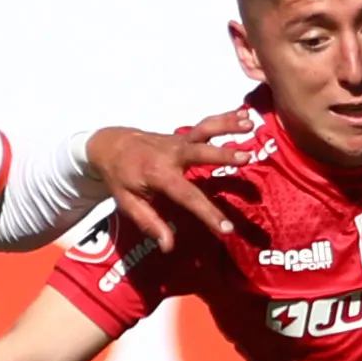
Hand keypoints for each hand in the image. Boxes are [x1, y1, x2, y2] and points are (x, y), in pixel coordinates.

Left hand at [87, 112, 259, 250]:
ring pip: (205, 130)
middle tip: (246, 159)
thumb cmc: (120, 177)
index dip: (207, 213)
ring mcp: (179, 141)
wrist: (110, 145)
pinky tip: (245, 115)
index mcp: (158, 174)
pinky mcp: (184, 135)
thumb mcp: (128, 203)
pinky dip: (225, 118)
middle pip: (200, 153)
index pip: (187, 195)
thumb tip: (168, 245)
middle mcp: (171, 153)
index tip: (227, 227)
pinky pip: (206, 125)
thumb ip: (150, 222)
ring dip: (228, 126)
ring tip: (250, 125)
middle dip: (223, 155)